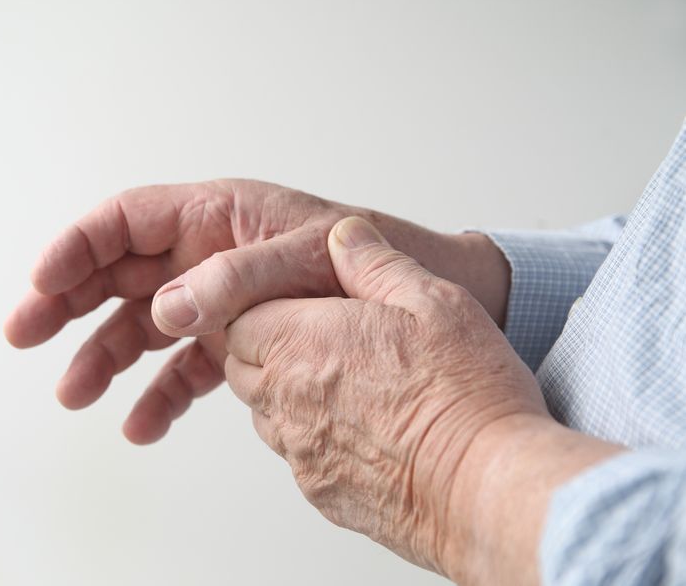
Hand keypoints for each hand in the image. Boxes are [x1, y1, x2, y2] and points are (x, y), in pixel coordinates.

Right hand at [4, 179, 509, 444]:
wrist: (423, 304)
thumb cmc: (372, 260)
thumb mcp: (308, 254)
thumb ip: (236, 278)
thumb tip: (167, 308)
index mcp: (220, 216)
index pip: (129, 220)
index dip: (78, 247)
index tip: (43, 281)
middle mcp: (211, 257)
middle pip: (120, 273)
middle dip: (68, 301)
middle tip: (25, 332)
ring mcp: (221, 303)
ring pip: (144, 326)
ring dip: (105, 358)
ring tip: (76, 394)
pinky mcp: (239, 342)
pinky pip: (186, 367)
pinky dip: (161, 396)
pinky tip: (143, 424)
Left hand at [224, 217, 619, 583]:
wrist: (488, 486)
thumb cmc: (464, 393)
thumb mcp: (431, 300)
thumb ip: (375, 262)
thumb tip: (343, 235)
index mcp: (302, 343)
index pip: (238, 319)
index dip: (264, 308)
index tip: (299, 306)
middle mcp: (288, 400)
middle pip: (242, 366)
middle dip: (268, 348)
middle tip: (321, 339)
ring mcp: (302, 452)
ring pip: (264, 413)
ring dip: (286, 393)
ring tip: (345, 383)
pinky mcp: (322, 491)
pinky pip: (295, 456)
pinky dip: (312, 437)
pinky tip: (362, 428)